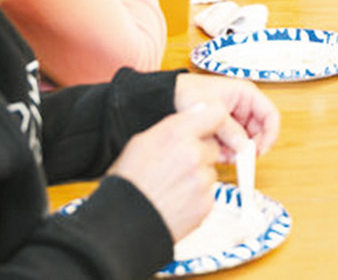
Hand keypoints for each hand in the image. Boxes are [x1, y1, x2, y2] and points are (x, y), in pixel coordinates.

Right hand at [108, 101, 231, 239]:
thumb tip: (193, 115)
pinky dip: (197, 197)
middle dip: (200, 153)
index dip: (211, 121)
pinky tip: (176, 200)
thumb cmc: (127, 185)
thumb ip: (172, 127)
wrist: (122, 225)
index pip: (214, 113)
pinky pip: (208, 193)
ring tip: (172, 187)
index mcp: (175, 134)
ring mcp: (201, 180)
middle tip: (177, 165)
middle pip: (212, 146)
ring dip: (197, 176)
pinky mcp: (206, 203)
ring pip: (210, 171)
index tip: (207, 128)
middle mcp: (193, 154)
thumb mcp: (141, 143)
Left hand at [173, 73, 280, 159]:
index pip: (270, 114)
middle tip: (243, 159)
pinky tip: (217, 153)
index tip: (262, 150)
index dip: (270, 133)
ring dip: (237, 151)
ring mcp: (234, 119)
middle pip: (260, 131)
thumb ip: (230, 129)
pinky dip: (227, 152)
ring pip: (246, 140)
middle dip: (251, 146)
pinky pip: (233, 144)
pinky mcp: (224, 130)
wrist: (168, 97)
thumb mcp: (214, 110)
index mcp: (246, 94)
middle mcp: (243, 107)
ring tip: (224, 155)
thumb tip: (244, 146)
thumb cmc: (190, 92)